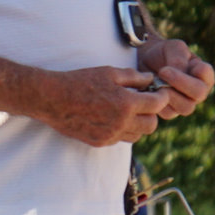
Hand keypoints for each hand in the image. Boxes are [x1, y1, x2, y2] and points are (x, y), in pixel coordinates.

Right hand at [42, 67, 169, 147]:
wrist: (52, 99)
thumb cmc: (80, 81)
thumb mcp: (108, 72)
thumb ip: (134, 77)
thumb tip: (150, 79)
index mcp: (126, 103)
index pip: (157, 105)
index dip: (162, 97)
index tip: (158, 92)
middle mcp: (121, 123)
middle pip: (151, 124)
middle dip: (152, 113)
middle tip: (144, 103)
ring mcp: (110, 135)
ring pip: (137, 135)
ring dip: (138, 124)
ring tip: (128, 112)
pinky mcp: (99, 142)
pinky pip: (120, 139)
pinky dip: (122, 130)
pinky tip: (112, 118)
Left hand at [141, 39, 214, 118]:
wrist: (144, 62)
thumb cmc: (163, 53)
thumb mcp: (172, 48)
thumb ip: (179, 58)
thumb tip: (180, 72)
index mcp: (204, 74)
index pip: (207, 74)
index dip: (195, 70)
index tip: (181, 60)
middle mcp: (198, 91)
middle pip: (199, 94)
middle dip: (181, 82)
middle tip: (163, 71)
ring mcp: (186, 103)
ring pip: (185, 107)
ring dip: (169, 93)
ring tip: (156, 82)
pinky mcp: (171, 112)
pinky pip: (168, 113)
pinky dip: (158, 102)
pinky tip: (150, 91)